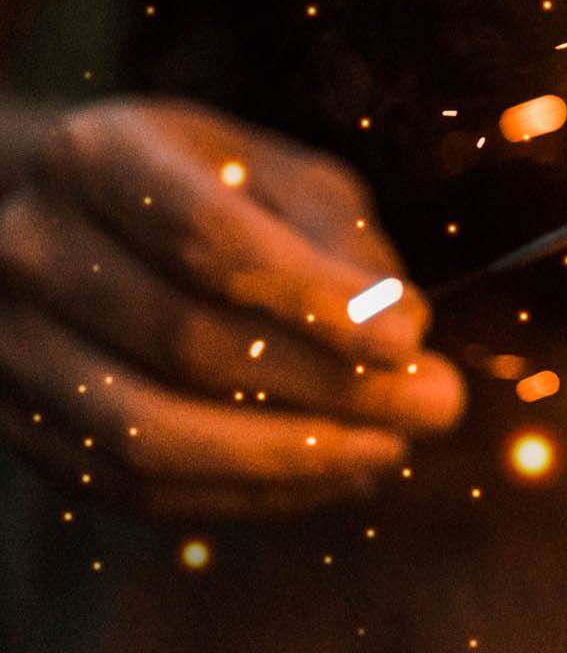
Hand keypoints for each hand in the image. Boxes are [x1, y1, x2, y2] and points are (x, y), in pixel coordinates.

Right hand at [0, 98, 464, 515]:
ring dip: (288, 459)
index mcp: (99, 157)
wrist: (61, 219)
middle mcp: (33, 248)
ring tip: (390, 451)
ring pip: (150, 433)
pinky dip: (243, 495)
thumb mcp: (274, 173)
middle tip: (437, 408)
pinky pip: (132, 487)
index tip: (409, 342)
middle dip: (329, 388)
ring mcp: (10, 344)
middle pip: (188, 342)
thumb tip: (405, 330)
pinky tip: (332, 477)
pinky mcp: (17, 425)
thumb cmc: (200, 188)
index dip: (315, 300)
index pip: (209, 241)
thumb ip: (339, 239)